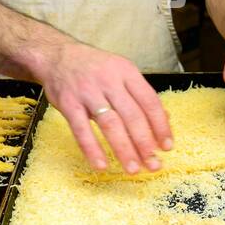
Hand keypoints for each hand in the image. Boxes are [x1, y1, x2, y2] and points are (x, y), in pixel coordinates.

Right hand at [37, 42, 173, 172]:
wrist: (56, 55)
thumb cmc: (94, 67)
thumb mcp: (121, 72)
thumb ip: (140, 95)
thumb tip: (166, 119)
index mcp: (126, 72)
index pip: (149, 101)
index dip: (160, 125)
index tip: (167, 146)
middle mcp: (109, 80)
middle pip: (132, 115)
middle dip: (144, 143)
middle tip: (153, 165)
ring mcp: (88, 92)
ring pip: (110, 124)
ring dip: (124, 149)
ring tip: (132, 169)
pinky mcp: (68, 103)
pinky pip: (81, 130)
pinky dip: (92, 149)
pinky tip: (101, 165)